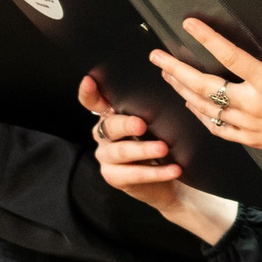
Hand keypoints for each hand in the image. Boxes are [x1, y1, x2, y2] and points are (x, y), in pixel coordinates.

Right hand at [83, 76, 238, 244]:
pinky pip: (133, 174)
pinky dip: (155, 172)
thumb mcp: (158, 123)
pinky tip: (172, 169)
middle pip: (109, 126)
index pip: (93, 101)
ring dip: (143, 149)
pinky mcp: (114, 177)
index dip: (89, 92)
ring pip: (121, 151)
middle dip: (126, 124)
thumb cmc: (163, 142)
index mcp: (111, 116)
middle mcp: (103, 134)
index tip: (90, 81)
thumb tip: (169, 84)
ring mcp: (106, 156)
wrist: (169, 180)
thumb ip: (152, 109)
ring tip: (163, 148)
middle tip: (142, 125)